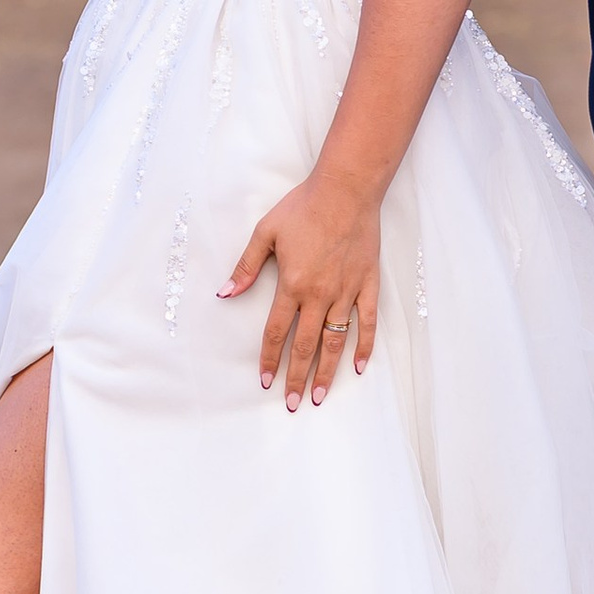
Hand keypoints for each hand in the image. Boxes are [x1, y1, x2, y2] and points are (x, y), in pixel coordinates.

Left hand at [222, 170, 381, 407]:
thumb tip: (225, 293)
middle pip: (306, 346)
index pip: (276, 332)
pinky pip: (367, 322)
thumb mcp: (266, 232)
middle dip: (298, 378)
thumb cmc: (304, 207)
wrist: (346, 189)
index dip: (269, 359)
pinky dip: (364, 346)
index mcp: (293, 284)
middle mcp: (320, 294)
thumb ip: (246, 266)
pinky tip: (358, 367)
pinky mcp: (368, 284)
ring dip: (328, 372)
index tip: (265, 381)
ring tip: (322, 396)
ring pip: (336, 341)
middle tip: (293, 403)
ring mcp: (347, 292)